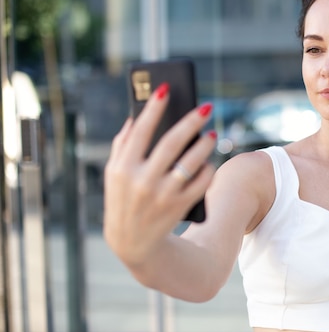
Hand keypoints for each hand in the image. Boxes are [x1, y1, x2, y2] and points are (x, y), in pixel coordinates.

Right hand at [103, 83, 216, 265]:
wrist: (133, 243)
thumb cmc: (123, 200)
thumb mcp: (113, 175)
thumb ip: (122, 145)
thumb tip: (136, 117)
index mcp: (122, 168)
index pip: (141, 130)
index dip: (154, 108)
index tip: (166, 88)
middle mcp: (142, 180)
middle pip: (172, 142)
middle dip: (191, 121)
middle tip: (205, 107)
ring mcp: (162, 195)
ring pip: (191, 162)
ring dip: (205, 144)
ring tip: (212, 133)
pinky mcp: (179, 207)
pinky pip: (200, 182)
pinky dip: (206, 170)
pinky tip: (209, 161)